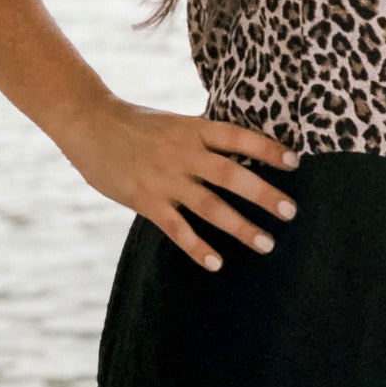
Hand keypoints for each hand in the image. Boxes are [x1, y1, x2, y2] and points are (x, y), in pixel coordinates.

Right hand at [60, 98, 300, 271]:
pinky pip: (176, 228)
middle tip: (290, 212)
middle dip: (263, 194)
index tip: (295, 162)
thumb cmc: (138, 124)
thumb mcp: (177, 123)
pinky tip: (216, 263)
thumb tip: (243, 153)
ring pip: (209, 207)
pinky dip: (197, 247)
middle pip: (230, 175)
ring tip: (266, 243)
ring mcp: (165, 179)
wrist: (90, 125)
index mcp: (194, 130)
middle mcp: (183, 154)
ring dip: (240, 227)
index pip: (238, 137)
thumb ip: (205, 139)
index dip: (267, 149)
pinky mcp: (146, 201)